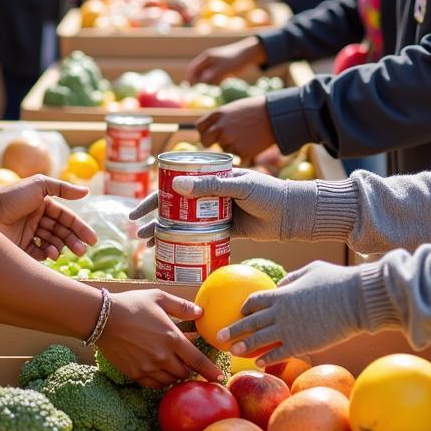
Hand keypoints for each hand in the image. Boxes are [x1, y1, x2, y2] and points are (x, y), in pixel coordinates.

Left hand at [0, 176, 97, 259]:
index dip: (80, 228)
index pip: (67, 218)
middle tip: (82, 250)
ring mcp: (29, 234)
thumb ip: (63, 189)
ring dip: (61, 248)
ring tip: (63, 252)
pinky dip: (48, 254)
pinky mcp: (20, 248)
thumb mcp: (39, 185)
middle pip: (61, 232)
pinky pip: (39, 253)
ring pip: (52, 243)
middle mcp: (37, 220)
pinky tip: (51, 254)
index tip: (92, 240)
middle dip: (73, 241)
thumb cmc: (12, 196)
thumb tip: (87, 191)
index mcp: (43, 205)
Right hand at [99, 289, 223, 387]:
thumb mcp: (159, 298)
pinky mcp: (135, 374)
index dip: (210, 370)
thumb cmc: (132, 304)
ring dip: (175, 375)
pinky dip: (160, 380)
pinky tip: (158, 371)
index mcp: (172, 338)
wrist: (103, 318)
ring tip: (172, 365)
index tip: (219, 377)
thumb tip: (200, 313)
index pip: (197, 360)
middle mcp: (162, 356)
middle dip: (189, 369)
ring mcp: (148, 367)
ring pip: (170, 380)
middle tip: (187, 362)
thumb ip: (181, 307)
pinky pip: (154, 385)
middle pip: (184, 373)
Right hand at [129, 168, 317, 242]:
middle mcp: (210, 195)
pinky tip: (174, 252)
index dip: (154, 197)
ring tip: (150, 245)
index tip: (138, 211)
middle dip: (154, 218)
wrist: (292, 214)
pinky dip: (187, 244)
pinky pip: (201, 237)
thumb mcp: (238, 186)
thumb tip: (176, 186)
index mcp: (211, 178)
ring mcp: (216, 213)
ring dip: (166, 233)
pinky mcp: (225, 230)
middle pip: (175, 206)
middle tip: (138, 231)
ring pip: (185, 223)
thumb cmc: (268, 193)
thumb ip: (210, 187)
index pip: (176, 185)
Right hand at [186, 36, 265, 83]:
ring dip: (208, 84)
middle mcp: (209, 62)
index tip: (188, 88)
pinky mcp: (222, 71)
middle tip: (198, 92)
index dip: (189, 78)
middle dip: (198, 83)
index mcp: (206, 58)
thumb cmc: (235, 59)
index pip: (193, 68)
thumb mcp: (223, 68)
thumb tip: (201, 81)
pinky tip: (219, 87)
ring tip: (211, 90)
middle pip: (199, 74)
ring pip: (207, 78)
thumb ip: (212, 75)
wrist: (249, 55)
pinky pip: (215, 79)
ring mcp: (216, 66)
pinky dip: (215, 84)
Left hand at [197, 95, 275, 159]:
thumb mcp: (233, 108)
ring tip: (247, 138)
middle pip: (205, 141)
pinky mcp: (241, 152)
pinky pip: (237, 159)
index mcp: (217, 114)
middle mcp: (220, 128)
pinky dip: (244, 156)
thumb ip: (220, 119)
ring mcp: (230, 141)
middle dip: (211, 144)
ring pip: (223, 150)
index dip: (205, 132)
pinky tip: (252, 147)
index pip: (200, 127)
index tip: (211, 135)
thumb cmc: (256, 110)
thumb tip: (209, 131)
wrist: (276, 115)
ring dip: (231, 148)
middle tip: (222, 143)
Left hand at [218, 262, 368, 363]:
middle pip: (250, 322)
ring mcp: (289, 329)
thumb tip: (282, 284)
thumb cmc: (337, 282)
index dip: (246, 307)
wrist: (355, 301)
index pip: (255, 301)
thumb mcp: (311, 271)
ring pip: (260, 340)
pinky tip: (259, 363)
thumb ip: (293, 278)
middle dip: (233, 330)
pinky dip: (267, 358)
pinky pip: (278, 353)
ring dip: (245, 347)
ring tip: (233, 352)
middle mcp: (280, 312)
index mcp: (281, 294)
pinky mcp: (301, 344)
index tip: (240, 312)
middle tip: (219, 337)